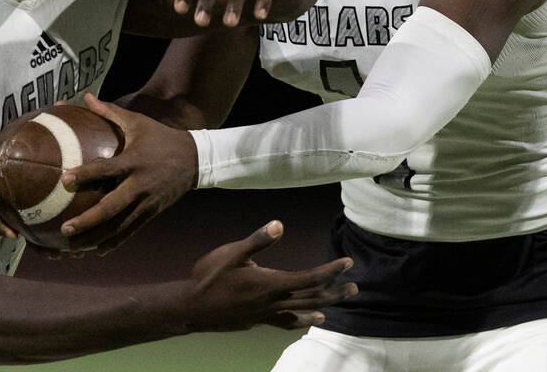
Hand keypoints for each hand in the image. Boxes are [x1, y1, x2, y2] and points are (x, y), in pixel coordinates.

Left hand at [59, 93, 197, 251]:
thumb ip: (110, 112)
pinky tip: (96, 251)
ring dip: (96, 238)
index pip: (106, 169)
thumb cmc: (161, 138)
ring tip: (74, 248)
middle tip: (65, 229)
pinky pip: (130, 231)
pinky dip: (113, 243)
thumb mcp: (137, 122)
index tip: (64, 180)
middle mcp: (139, 185)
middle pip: (111, 207)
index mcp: (134, 161)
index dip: (85, 174)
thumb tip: (87, 97)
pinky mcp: (151, 213)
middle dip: (88, 220)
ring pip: (119, 226)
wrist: (196, 160)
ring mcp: (146, 203)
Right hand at [182, 220, 355, 330]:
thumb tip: (280, 225)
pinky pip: (287, 321)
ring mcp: (266, 314)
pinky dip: (302, 319)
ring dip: (323, 305)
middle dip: (334, 291)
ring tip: (338, 302)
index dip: (331, 271)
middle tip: (355, 287)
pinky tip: (309, 320)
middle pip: (312, 298)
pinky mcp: (258, 320)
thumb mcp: (232, 253)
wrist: (191, 308)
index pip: (310, 278)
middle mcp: (273, 302)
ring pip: (302, 311)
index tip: (347, 263)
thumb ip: (257, 240)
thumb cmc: (209, 277)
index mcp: (271, 284)